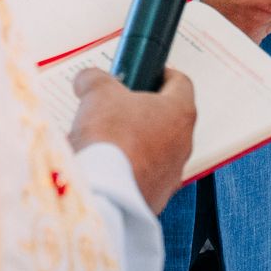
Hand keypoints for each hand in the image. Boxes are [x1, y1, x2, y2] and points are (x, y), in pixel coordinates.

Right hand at [69, 67, 196, 214]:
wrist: (104, 193)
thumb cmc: (110, 139)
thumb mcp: (97, 93)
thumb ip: (95, 79)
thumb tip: (88, 79)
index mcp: (179, 112)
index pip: (180, 83)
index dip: (161, 74)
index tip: (145, 73)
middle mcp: (183, 144)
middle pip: (167, 118)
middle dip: (142, 110)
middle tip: (118, 106)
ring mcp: (171, 173)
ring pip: (156, 149)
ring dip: (135, 141)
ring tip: (106, 139)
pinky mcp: (156, 197)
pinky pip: (144, 175)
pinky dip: (128, 168)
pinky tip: (105, 166)